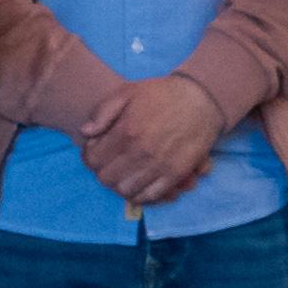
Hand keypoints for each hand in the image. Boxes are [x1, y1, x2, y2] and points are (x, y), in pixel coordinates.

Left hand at [82, 74, 225, 204]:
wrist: (202, 98)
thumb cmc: (162, 94)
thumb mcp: (127, 91)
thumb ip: (102, 112)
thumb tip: (85, 133)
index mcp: (126, 132)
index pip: (93, 161)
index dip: (89, 158)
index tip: (96, 152)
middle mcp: (141, 152)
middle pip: (107, 179)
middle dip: (104, 171)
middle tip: (110, 163)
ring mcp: (160, 165)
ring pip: (127, 191)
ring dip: (121, 184)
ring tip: (125, 173)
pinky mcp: (176, 173)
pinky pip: (151, 196)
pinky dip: (142, 194)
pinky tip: (141, 182)